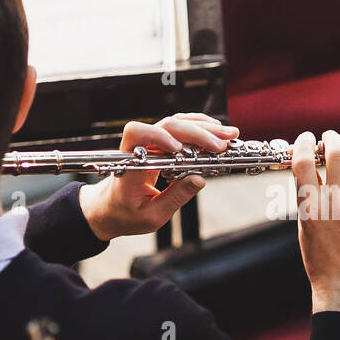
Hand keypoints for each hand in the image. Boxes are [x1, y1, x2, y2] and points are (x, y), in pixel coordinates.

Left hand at [78, 113, 237, 241]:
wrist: (111, 209)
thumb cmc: (126, 214)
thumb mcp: (152, 215)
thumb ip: (175, 197)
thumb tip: (199, 180)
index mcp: (130, 164)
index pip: (137, 133)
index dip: (158, 135)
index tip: (178, 149)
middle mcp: (139, 147)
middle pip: (167, 126)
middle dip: (197, 132)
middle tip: (222, 144)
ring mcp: (150, 144)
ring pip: (176, 124)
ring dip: (203, 127)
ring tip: (228, 135)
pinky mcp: (160, 145)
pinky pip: (179, 130)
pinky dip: (198, 129)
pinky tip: (215, 132)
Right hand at [292, 118, 339, 318]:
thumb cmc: (322, 261)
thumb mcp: (305, 227)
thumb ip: (307, 198)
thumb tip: (308, 171)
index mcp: (310, 206)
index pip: (303, 162)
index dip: (304, 144)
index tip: (306, 138)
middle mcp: (334, 201)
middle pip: (334, 153)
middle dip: (331, 137)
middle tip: (330, 135)